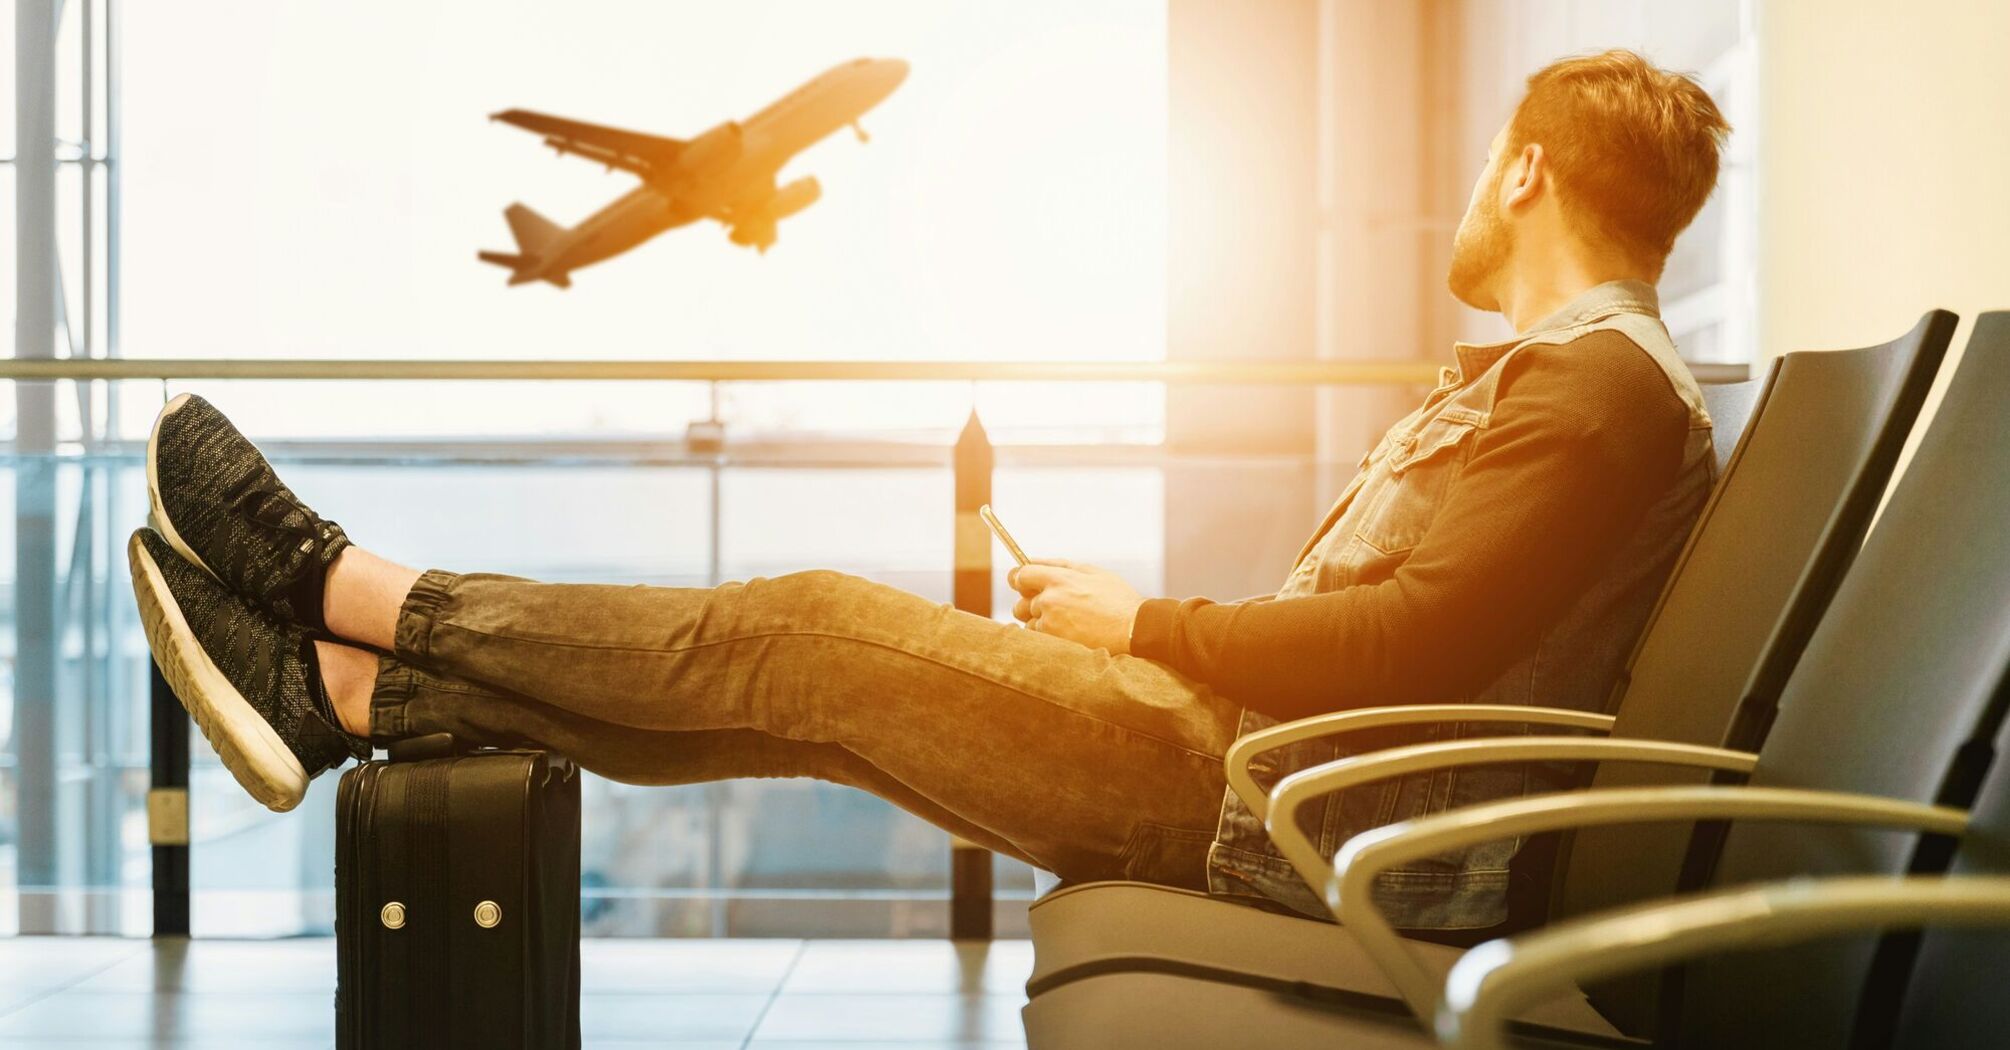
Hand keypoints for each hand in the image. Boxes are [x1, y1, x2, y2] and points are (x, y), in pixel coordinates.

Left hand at [1006, 558, 1144, 654]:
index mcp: (1059, 579)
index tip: (1025, 585)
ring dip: (1040, 623)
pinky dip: (1048, 637)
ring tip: (1067, 622)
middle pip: (1020, 603)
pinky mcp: (1054, 643)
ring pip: (1029, 623)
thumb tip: (1031, 559)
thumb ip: (1058, 564)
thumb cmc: (1116, 599)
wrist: (1133, 629)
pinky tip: (1069, 634)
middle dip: (1031, 605)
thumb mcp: (1092, 572)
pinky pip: (1039, 639)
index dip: (1020, 580)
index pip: (1020, 575)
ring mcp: (1051, 624)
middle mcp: (1050, 601)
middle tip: (1054, 608)